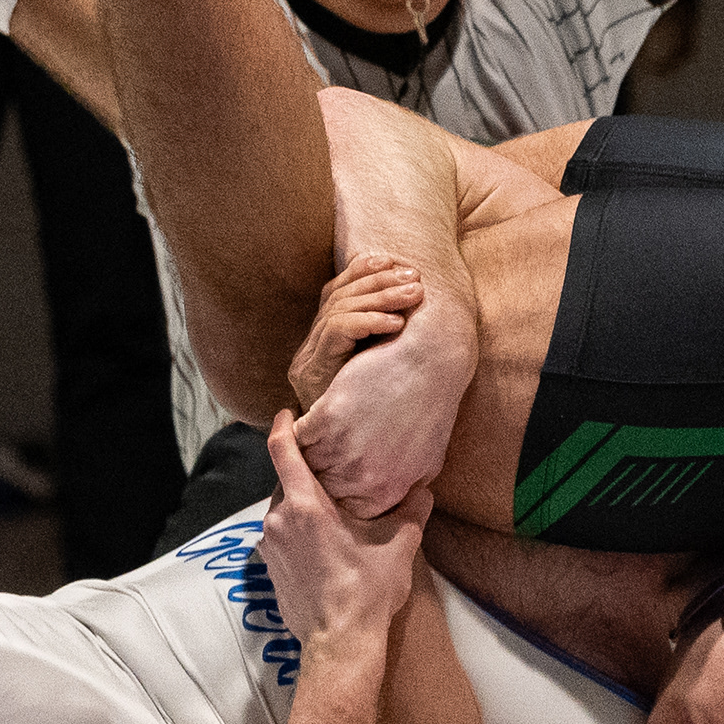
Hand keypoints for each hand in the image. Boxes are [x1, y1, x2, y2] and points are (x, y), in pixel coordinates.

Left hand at [259, 411, 432, 649]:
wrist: (340, 643)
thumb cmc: (366, 591)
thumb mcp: (398, 546)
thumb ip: (411, 512)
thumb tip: (424, 489)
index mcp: (306, 505)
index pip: (283, 451)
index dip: (282, 426)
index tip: (287, 414)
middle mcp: (278, 520)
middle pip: (286, 483)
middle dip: (307, 478)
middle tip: (334, 478)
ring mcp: (269, 546)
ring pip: (283, 511)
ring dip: (303, 509)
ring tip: (333, 516)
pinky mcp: (269, 569)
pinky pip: (281, 537)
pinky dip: (297, 533)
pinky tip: (323, 546)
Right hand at [288, 254, 424, 409]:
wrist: (351, 463)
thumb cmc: (380, 414)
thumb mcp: (385, 368)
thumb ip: (387, 336)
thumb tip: (417, 297)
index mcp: (321, 342)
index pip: (334, 292)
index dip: (362, 271)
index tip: (394, 260)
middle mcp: (308, 348)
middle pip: (337, 296)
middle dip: (379, 281)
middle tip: (415, 279)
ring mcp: (307, 360)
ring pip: (338, 309)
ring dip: (380, 297)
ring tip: (414, 294)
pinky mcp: (310, 373)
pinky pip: (336, 332)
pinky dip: (367, 321)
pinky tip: (396, 323)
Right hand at [292, 293, 470, 516]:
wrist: (429, 363)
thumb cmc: (431, 409)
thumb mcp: (425, 463)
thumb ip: (399, 491)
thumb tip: (382, 507)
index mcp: (384, 495)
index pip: (344, 509)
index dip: (337, 492)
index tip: (337, 477)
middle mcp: (362, 480)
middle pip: (320, 488)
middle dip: (320, 473)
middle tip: (325, 455)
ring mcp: (342, 452)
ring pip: (304, 462)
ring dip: (311, 449)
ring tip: (323, 434)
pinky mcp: (327, 420)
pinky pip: (298, 434)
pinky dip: (303, 425)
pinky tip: (319, 415)